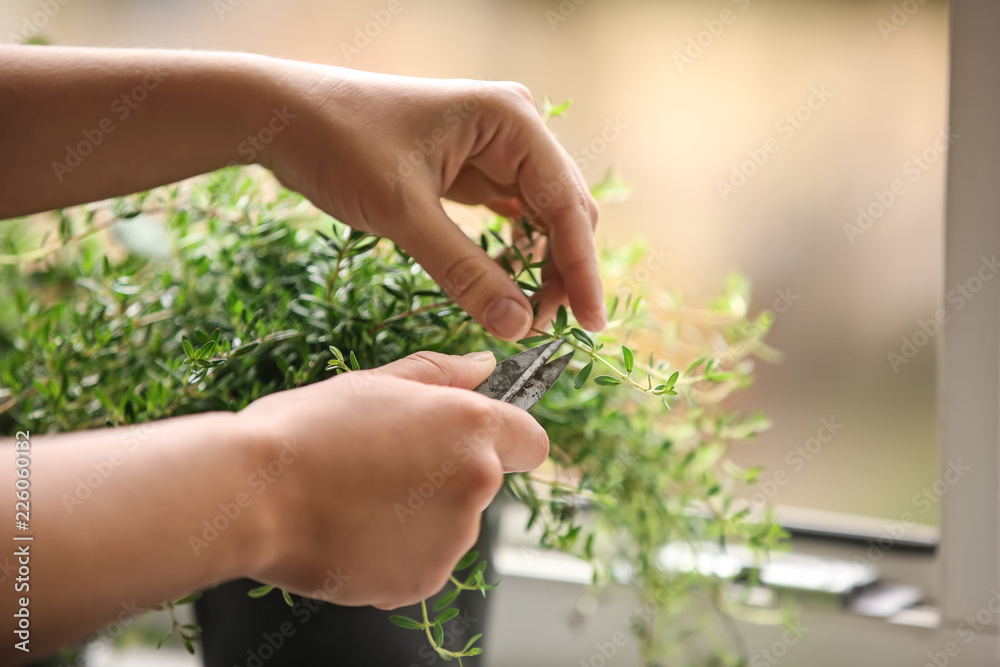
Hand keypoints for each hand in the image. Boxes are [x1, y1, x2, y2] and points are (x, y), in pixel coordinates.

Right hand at [236, 351, 548, 608]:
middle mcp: (475, 484)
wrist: (252, 495)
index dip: (505, 437)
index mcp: (471, 427)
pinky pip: (423, 559)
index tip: (471, 438)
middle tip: (386, 462)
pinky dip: (398, 550)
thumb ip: (442, 374)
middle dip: (449, 473)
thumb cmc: (306, 431)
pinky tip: (354, 528)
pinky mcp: (422, 580)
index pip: (530, 439)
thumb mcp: (375, 383)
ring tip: (359, 496)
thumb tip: (482, 367)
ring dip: (422, 513)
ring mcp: (452, 539)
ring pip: (451, 523)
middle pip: (484, 482)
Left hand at [261, 62, 606, 339]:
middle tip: (544, 328)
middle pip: (563, 210)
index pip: (567, 205)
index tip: (591, 325)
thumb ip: (465, 271)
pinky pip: (511, 215)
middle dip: (561, 270)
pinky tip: (509, 283)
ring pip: (541, 217)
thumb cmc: (339, 144)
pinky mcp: (473, 166)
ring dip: (540, 264)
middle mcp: (513, 127)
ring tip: (527, 313)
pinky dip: (513, 252)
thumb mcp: (403, 213)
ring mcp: (494, 146)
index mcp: (510, 119)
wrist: (284, 116)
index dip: (582, 270)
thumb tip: (519, 326)